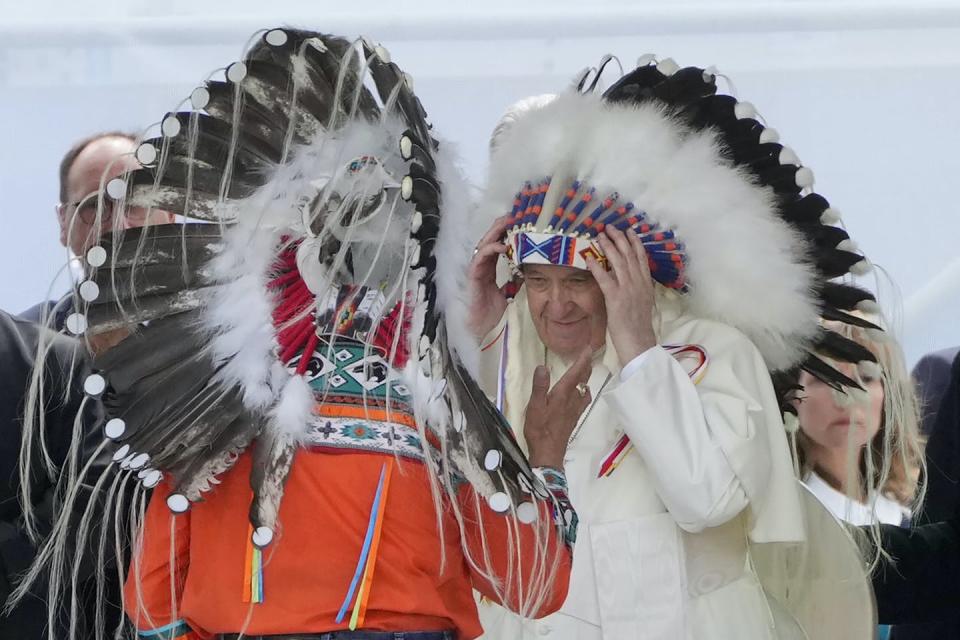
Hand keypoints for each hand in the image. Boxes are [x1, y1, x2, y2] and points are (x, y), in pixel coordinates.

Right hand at [467, 215, 513, 338]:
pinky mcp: (473, 273)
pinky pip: (482, 256)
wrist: (478, 327)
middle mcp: (481, 264)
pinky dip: (492, 248)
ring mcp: (476, 268)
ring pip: (485, 243)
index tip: (520, 224)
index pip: (498, 244)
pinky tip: (505, 245)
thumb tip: (525, 274)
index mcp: (488, 267)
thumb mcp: (506, 294)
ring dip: (498, 231)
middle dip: (503, 226)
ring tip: (510, 222)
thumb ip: (513, 282)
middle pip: (491, 239)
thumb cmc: (488, 313)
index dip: (507, 233)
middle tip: (516, 215)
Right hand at [524, 348, 592, 468]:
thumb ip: (539, 386)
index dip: (582, 360)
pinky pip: (582, 400)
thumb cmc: (539, 429)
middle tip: (588, 355)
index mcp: (562, 394)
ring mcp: (574, 410)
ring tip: (585, 373)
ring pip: (584, 391)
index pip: (575, 373)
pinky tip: (579, 395)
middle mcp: (572, 401)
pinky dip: (583, 392)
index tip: (589, 348)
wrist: (548, 453)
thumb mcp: (535, 407)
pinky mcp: (573, 418)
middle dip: (586, 367)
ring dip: (586, 380)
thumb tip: (543, 367)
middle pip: (582, 380)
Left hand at [585, 226, 656, 366]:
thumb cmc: (639, 325)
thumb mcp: (644, 302)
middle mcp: (638, 283)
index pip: (642, 258)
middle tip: (610, 227)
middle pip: (629, 255)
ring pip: (618, 262)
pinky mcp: (615, 298)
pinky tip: (589, 258)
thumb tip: (632, 277)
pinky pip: (604, 278)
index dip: (635, 242)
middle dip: (619, 239)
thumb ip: (639, 288)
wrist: (638, 341)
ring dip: (608, 247)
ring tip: (600, 236)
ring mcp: (627, 289)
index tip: (629, 231)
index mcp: (646, 284)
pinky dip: (596, 267)